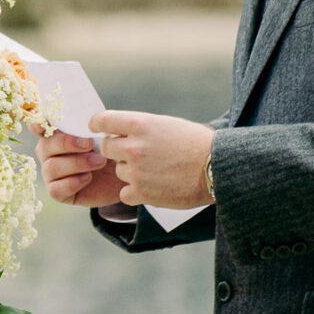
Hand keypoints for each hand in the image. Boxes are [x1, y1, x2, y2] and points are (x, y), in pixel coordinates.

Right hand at [37, 129, 126, 206]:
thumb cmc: (111, 149)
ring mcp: (51, 173)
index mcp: (56, 134)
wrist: (124, 174)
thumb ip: (92, 125)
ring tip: (100, 161)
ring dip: (77, 163)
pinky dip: (72, 182)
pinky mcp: (58, 192)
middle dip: (67, 143)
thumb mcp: (104, 133)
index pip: (38, 126)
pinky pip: (55, 189)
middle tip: (90, 144)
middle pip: (44, 146)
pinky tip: (88, 178)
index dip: (37, 124)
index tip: (42, 124)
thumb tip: (91, 119)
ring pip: (51, 167)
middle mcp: (49, 153)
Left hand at [88, 111, 215, 207]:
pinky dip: (136, 192)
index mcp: (140, 124)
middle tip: (135, 154)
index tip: (97, 129)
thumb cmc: (196, 143)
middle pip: (106, 148)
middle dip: (117, 151)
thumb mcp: (167, 125)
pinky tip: (153, 187)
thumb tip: (119, 132)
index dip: (97, 125)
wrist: (217, 168)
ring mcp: (136, 171)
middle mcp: (134, 147)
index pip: (102, 121)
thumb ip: (141, 128)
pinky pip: (124, 193)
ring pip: (118, 171)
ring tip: (156, 171)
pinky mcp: (142, 193)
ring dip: (131, 172)